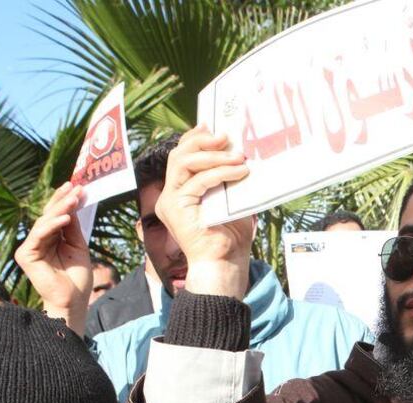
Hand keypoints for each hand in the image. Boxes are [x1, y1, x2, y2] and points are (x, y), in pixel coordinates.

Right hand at [15, 182, 91, 333]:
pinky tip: (66, 218)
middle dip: (62, 200)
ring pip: (44, 222)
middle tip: (75, 186)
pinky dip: (52, 226)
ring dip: (60, 209)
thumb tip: (72, 204)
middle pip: (48, 215)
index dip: (64, 200)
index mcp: (50, 239)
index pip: (55, 215)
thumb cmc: (77, 278)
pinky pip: (38, 236)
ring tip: (74, 199)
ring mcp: (30, 248)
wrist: (73, 300)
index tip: (77, 186)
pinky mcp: (25, 255)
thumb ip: (72, 227)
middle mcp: (38, 241)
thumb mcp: (78, 246)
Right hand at [155, 125, 255, 297]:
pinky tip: (239, 172)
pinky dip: (220, 173)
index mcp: (180, 192)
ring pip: (184, 163)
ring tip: (238, 156)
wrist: (225, 265)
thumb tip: (242, 154)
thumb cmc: (230, 238)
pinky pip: (198, 181)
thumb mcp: (231, 201)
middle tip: (227, 137)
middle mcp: (170, 195)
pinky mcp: (176, 208)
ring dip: (214, 155)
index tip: (215, 128)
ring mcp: (170, 201)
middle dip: (203, 141)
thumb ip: (228, 180)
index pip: (181, 156)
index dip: (195, 138)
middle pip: (178, 155)